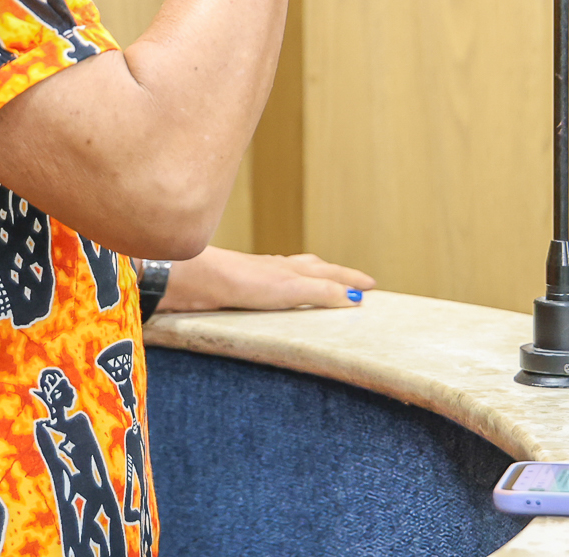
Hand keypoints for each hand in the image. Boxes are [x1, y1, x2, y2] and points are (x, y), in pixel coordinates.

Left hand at [155, 245, 374, 312]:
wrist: (197, 280)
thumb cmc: (241, 281)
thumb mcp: (290, 288)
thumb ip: (321, 293)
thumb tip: (356, 298)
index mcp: (295, 269)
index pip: (332, 274)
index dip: (352, 280)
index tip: (371, 285)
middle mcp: (280, 270)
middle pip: (316, 270)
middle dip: (337, 277)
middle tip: (355, 284)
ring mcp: (261, 279)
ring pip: (294, 276)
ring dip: (312, 281)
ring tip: (321, 288)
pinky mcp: (243, 291)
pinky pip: (274, 291)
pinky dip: (286, 292)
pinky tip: (276, 300)